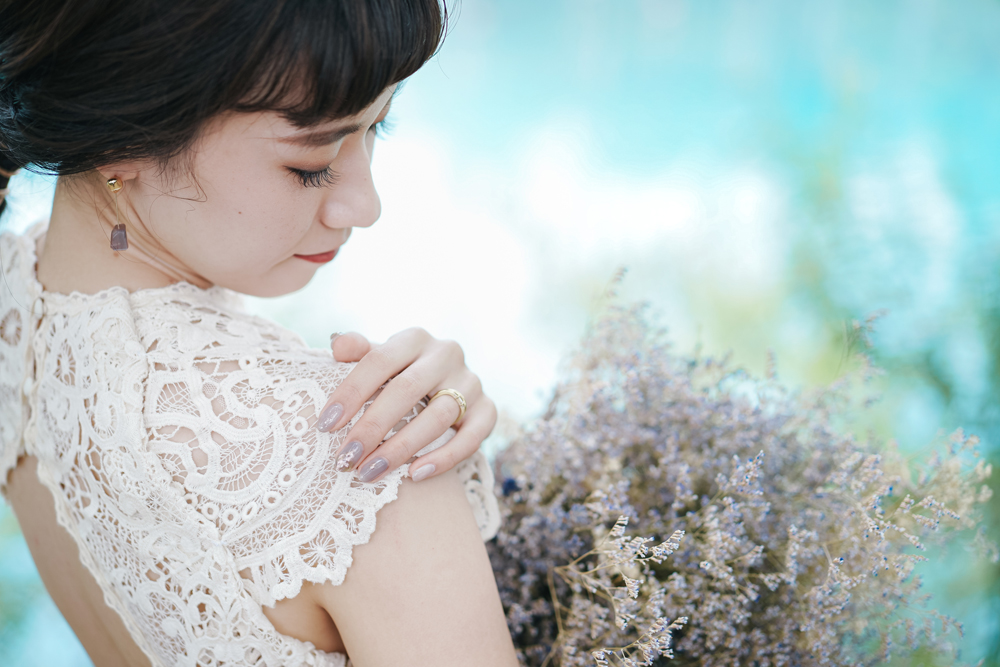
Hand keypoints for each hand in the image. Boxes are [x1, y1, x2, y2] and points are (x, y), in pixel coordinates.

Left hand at [315, 329, 496, 483]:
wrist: (446, 386)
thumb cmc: (401, 374)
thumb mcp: (380, 359)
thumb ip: (358, 351)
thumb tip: (338, 344)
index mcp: (415, 338)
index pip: (379, 360)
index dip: (351, 392)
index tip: (326, 425)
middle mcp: (446, 354)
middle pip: (407, 390)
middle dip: (373, 427)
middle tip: (346, 458)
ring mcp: (471, 382)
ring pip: (438, 417)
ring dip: (401, 448)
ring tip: (370, 472)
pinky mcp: (488, 410)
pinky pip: (471, 438)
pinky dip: (444, 458)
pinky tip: (415, 474)